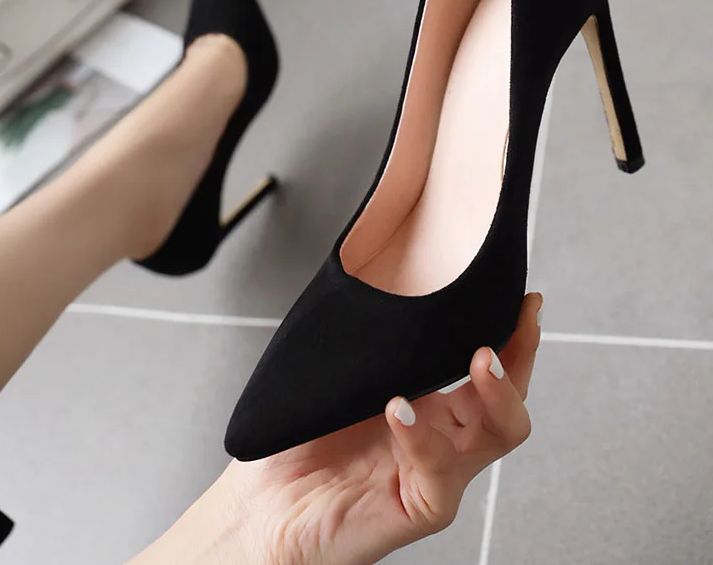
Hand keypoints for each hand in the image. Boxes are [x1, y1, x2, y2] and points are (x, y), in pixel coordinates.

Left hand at [131, 292, 541, 564]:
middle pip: (507, 401)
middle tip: (518, 321)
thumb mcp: (339, 375)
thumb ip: (370, 342)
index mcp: (430, 406)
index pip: (486, 370)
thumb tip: (386, 280)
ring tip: (480, 357)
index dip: (514, 336)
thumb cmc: (299, 438)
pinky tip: (399, 408)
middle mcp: (442, 437)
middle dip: (520, 358)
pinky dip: (421, 436)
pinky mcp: (418, 507)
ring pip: (496, 436)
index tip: (524, 300)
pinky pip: (438, 474)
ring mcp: (435, 472)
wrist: (264, 507)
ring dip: (493, 392)